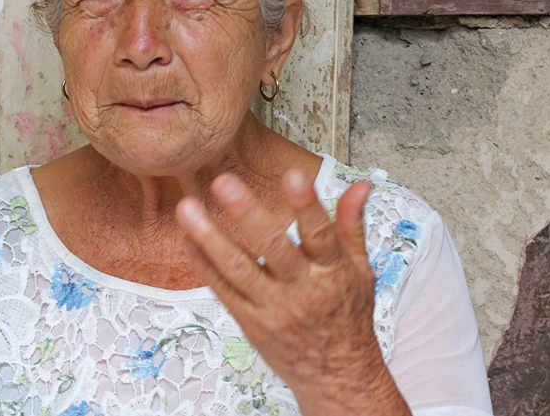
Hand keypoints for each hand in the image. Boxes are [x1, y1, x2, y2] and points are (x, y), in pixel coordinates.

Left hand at [175, 169, 411, 415]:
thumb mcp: (361, 270)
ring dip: (210, 237)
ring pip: (238, 269)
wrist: (337, 374)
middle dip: (247, 213)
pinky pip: (222, 290)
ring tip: (188, 209)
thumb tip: (361, 186)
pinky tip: (188, 238)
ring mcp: (273, 308)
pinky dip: (203, 263)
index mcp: (332, 272)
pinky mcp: (250, 322)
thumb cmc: (348, 317)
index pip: (321, 234)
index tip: (293, 174)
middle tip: (224, 183)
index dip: (307, 204)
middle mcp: (302, 290)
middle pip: (273, 249)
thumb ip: (352, 225)